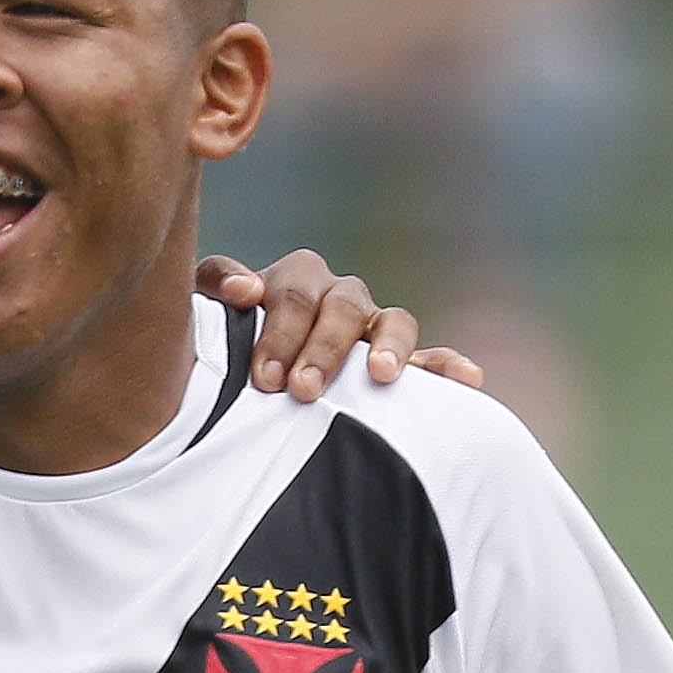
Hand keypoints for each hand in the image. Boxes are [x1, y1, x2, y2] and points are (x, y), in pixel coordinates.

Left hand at [197, 251, 484, 398]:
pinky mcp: (397, 361)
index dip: (279, 329)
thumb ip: (212, 289)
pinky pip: (432, 357)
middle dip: (322, 348)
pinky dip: (448, 365)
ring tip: (381, 376)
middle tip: (300, 390)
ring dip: (387, 346)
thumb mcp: (204, 315)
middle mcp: (337, 298)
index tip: (264, 378)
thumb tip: (244, 290)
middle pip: (341, 306)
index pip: (293, 292)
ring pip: (392, 320)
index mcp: (293, 282)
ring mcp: (371, 328)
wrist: (237, 379)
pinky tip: (468, 378)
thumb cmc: (220, 344)